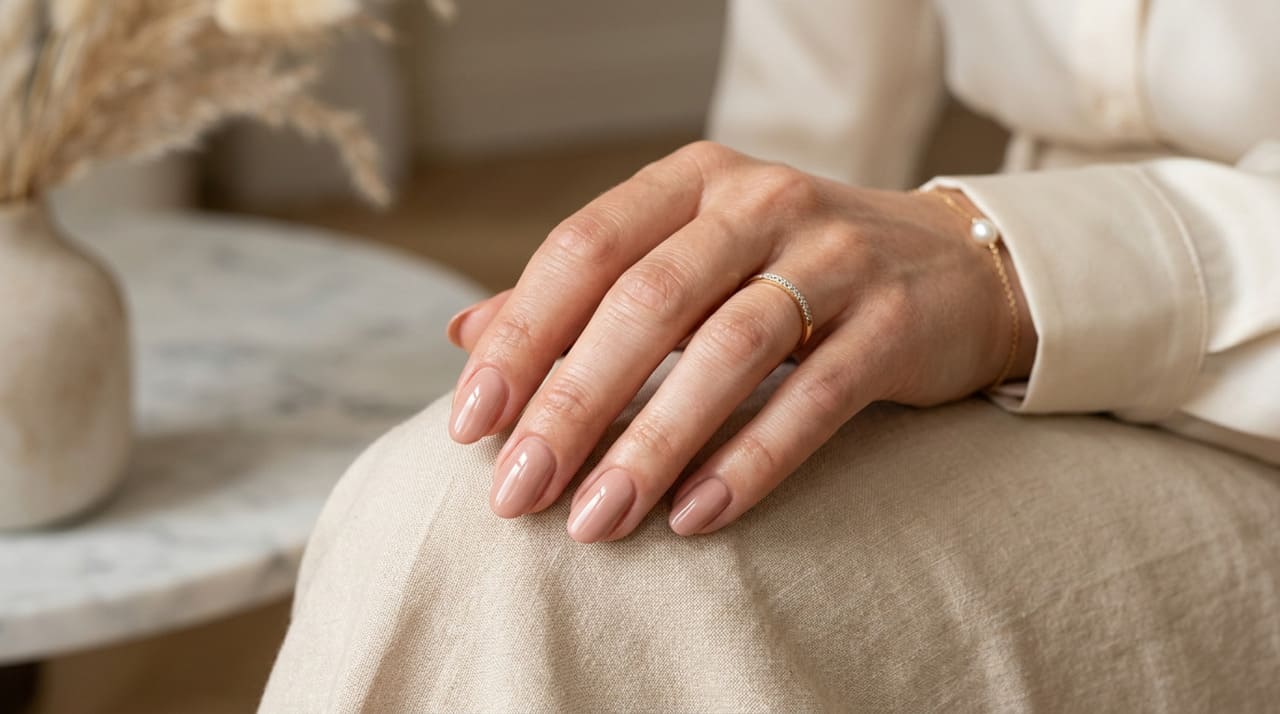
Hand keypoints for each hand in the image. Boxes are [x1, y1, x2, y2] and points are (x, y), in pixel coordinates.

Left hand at [444, 141, 1035, 541]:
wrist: (950, 267)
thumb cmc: (789, 270)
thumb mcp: (687, 259)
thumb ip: (584, 294)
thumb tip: (467, 337)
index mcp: (690, 182)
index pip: (583, 248)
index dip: (521, 338)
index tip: (472, 425)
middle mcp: (758, 201)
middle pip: (645, 302)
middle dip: (571, 404)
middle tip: (518, 494)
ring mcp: (832, 255)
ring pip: (726, 349)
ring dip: (653, 444)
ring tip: (596, 522)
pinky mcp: (892, 321)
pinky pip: (815, 396)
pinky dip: (751, 459)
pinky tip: (696, 516)